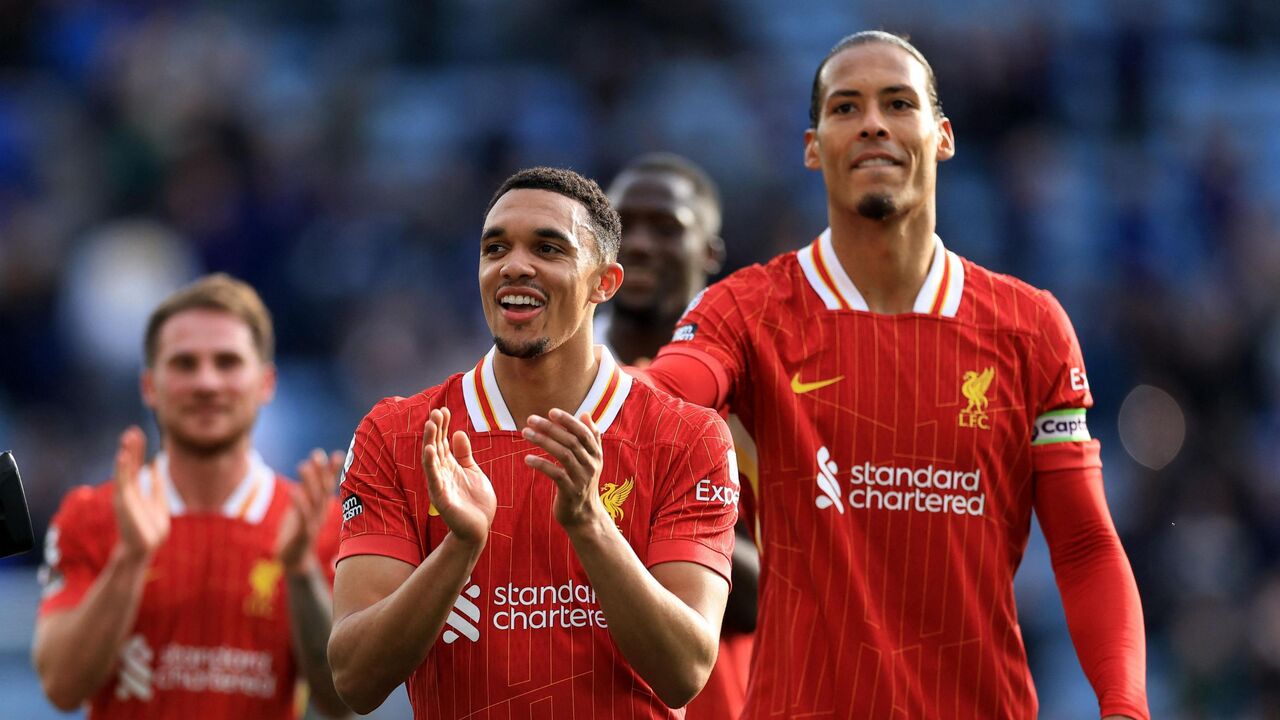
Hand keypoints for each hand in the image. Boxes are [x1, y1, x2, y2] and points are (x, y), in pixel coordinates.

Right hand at [111, 426, 168, 562]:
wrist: (143, 549)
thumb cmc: (150, 528)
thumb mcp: (158, 500)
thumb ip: (157, 482)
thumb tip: (157, 461)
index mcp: (135, 490)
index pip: (135, 465)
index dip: (137, 449)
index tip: (137, 433)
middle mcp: (127, 491)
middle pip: (129, 464)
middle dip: (130, 448)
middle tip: (131, 430)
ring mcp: (124, 496)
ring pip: (125, 470)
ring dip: (126, 453)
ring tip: (127, 437)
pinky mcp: (123, 503)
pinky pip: (123, 482)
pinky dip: (122, 469)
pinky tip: (122, 456)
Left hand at [278, 448, 343, 573]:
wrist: (293, 560)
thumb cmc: (297, 530)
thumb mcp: (302, 507)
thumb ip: (307, 488)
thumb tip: (310, 465)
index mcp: (322, 508)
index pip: (330, 486)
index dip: (334, 471)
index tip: (338, 454)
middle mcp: (321, 514)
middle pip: (324, 491)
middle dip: (322, 472)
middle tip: (318, 454)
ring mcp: (314, 524)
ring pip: (314, 501)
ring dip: (310, 483)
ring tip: (303, 465)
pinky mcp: (303, 535)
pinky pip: (303, 518)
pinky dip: (300, 504)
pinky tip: (294, 491)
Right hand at [421, 407, 495, 544]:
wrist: (479, 529)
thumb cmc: (475, 502)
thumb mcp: (473, 471)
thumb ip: (464, 454)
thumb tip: (458, 432)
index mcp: (449, 466)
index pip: (443, 442)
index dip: (443, 426)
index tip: (444, 409)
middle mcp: (441, 473)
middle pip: (435, 447)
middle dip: (435, 429)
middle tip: (436, 411)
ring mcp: (440, 485)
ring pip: (431, 460)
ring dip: (430, 441)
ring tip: (430, 424)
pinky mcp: (441, 498)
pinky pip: (434, 479)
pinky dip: (431, 464)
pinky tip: (430, 450)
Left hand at [522, 409, 606, 530]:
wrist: (584, 516)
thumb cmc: (583, 483)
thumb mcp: (590, 460)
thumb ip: (590, 437)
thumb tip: (585, 413)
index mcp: (596, 454)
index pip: (584, 432)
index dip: (568, 421)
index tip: (551, 411)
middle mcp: (591, 465)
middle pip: (571, 441)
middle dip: (550, 428)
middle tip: (530, 419)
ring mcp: (582, 478)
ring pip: (563, 454)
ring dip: (543, 441)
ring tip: (525, 433)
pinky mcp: (570, 491)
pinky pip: (556, 474)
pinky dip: (541, 464)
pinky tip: (528, 458)